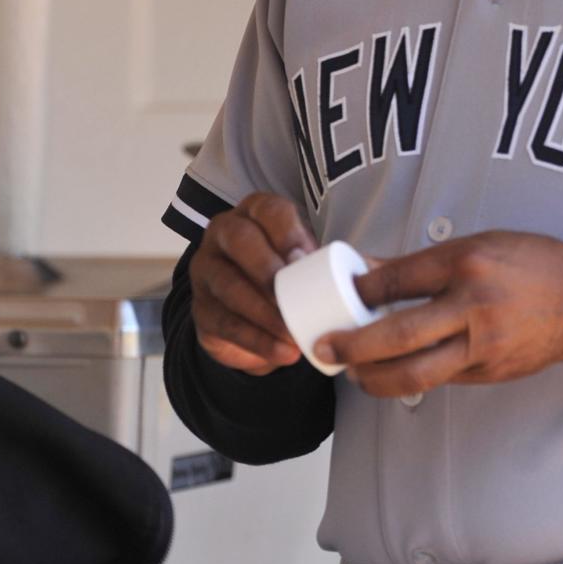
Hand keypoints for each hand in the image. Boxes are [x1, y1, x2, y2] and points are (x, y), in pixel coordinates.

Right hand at [190, 192, 316, 373]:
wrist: (254, 319)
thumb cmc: (288, 279)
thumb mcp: (307, 264)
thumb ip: (327, 263)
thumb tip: (361, 275)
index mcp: (255, 213)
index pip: (268, 210)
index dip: (285, 232)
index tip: (303, 259)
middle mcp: (224, 233)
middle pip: (238, 239)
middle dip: (266, 267)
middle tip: (293, 298)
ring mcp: (207, 270)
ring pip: (229, 284)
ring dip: (264, 312)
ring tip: (293, 335)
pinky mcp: (201, 309)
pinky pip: (225, 323)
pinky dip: (256, 340)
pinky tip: (281, 353)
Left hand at [315, 230, 562, 397]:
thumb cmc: (535, 265)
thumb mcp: (481, 244)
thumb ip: (426, 263)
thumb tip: (370, 270)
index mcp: (467, 264)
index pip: (397, 281)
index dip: (359, 291)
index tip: (338, 296)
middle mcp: (473, 306)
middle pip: (397, 336)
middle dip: (353, 346)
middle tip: (325, 350)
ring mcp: (483, 345)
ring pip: (416, 374)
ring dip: (375, 378)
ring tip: (354, 373)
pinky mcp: (491, 372)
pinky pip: (443, 379)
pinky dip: (415, 378)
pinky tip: (397, 373)